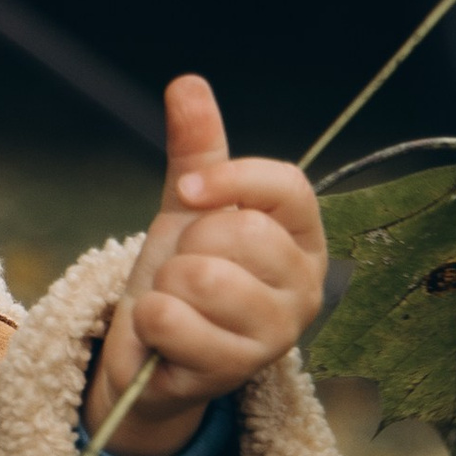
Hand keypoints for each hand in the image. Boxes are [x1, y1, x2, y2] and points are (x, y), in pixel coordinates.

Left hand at [83, 74, 327, 455]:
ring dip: (165, 287)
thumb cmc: (184, 276)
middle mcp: (306, 288)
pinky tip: (163, 338)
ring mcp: (276, 336)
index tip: (188, 194)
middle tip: (183, 272)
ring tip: (174, 303)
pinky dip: (150, 323)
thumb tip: (188, 83)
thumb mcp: (189, 209)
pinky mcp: (236, 373)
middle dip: (187, 248)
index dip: (232, 181)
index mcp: (304, 239)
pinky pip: (173, 323)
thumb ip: (196, 152)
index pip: (289, 187)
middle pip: (240, 234)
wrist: (150, 351)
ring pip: (203, 279)